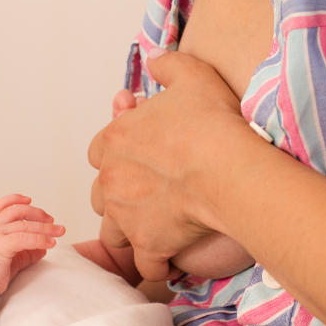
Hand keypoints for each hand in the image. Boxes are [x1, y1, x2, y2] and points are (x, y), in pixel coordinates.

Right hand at [0, 195, 64, 295]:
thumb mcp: (15, 257)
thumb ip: (28, 250)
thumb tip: (45, 247)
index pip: (1, 205)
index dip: (15, 199)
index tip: (30, 200)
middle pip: (18, 211)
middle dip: (38, 214)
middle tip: (53, 221)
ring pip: (25, 225)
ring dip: (45, 228)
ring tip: (59, 232)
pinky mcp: (0, 246)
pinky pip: (24, 239)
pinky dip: (40, 239)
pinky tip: (50, 243)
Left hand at [89, 50, 253, 280]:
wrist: (227, 168)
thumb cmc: (211, 122)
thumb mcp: (191, 76)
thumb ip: (168, 66)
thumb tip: (155, 59)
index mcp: (115, 140)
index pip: (99, 152)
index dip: (118, 157)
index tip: (139, 161)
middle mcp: (111, 179)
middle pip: (102, 196)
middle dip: (119, 198)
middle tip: (147, 197)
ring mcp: (126, 215)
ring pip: (114, 233)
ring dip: (130, 233)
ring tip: (154, 231)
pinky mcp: (148, 244)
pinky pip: (145, 265)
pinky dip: (156, 265)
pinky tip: (170, 262)